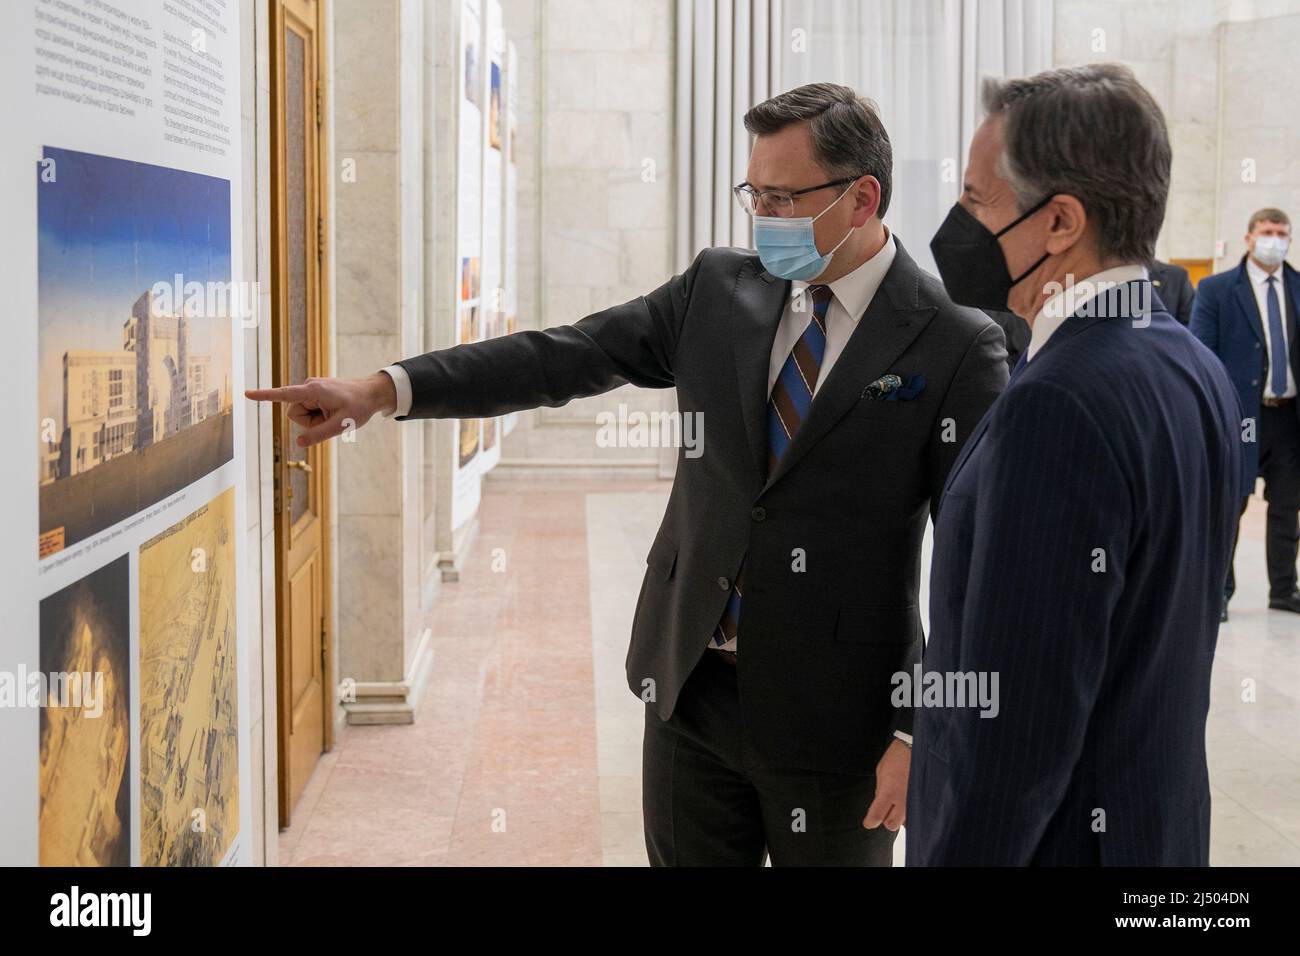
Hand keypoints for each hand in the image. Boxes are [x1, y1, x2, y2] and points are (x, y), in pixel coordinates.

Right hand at [245, 372, 396, 446]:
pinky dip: (319, 416)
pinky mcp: (314, 393)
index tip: (246, 394)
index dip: (264, 396)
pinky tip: (333, 411)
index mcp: (313, 390)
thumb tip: (298, 442)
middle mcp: (308, 387)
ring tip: (334, 413)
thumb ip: (319, 434)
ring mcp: (311, 389)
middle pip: (295, 414)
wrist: (372, 393)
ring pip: (302, 415)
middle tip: (332, 418)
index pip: (284, 395)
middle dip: (310, 422)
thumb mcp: (341, 425)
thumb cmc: (359, 407)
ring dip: (316, 420)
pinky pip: (310, 411)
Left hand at [862, 738, 909, 830]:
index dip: (870, 821)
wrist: (917, 746)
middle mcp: (903, 800)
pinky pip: (916, 814)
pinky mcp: (925, 800)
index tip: (869, 821)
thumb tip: (879, 803)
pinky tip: (908, 800)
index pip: (876, 817)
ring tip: (898, 802)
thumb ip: (879, 790)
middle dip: (886, 819)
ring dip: (899, 816)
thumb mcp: (881, 771)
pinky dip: (911, 811)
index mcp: (889, 792)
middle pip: (891, 825)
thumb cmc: (897, 756)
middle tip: (886, 808)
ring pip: (905, 822)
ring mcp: (915, 802)